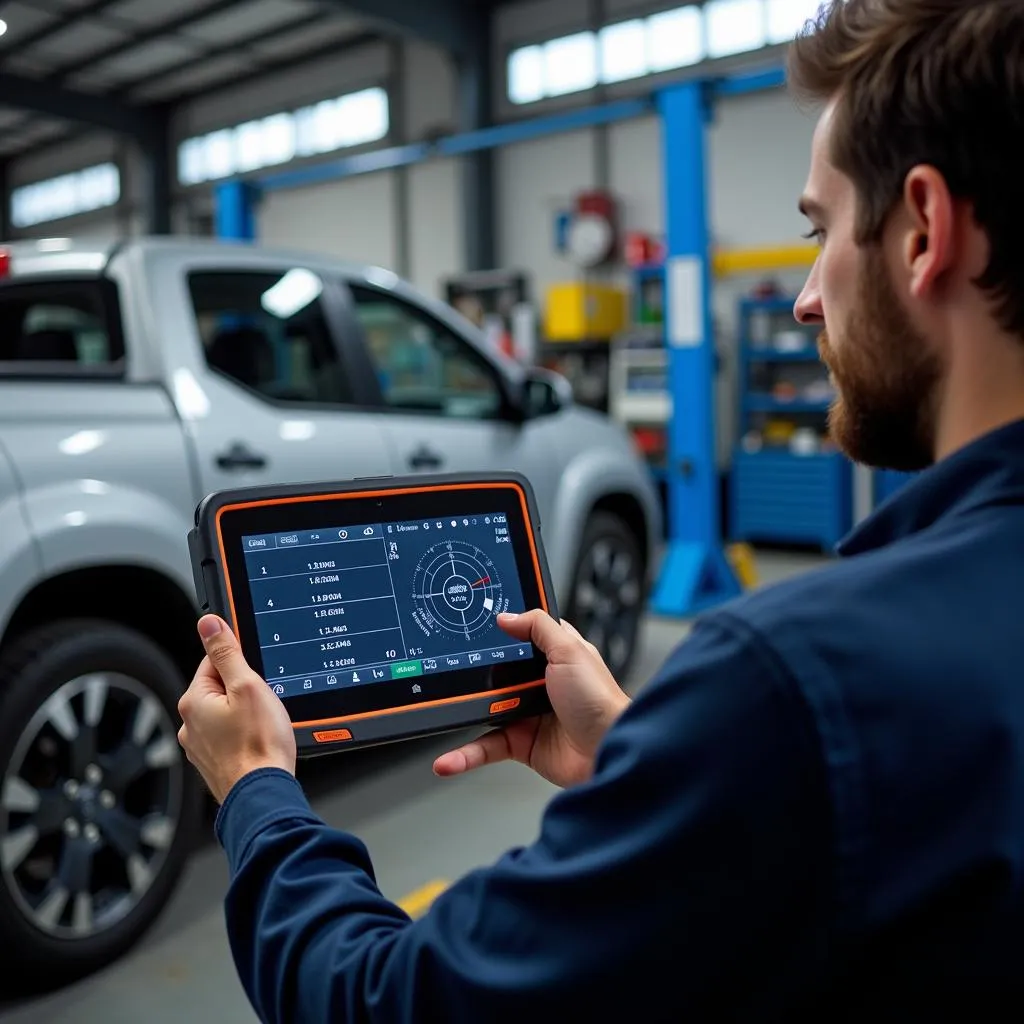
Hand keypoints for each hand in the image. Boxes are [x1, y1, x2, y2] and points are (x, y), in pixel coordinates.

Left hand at [177, 615, 296, 803]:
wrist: (262, 794)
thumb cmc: (259, 745)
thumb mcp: (248, 686)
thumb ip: (227, 653)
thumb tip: (209, 624)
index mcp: (194, 701)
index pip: (213, 662)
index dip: (240, 663)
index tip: (256, 672)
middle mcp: (190, 725)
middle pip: (220, 689)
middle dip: (244, 691)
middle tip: (264, 701)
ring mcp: (201, 747)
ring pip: (226, 714)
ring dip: (245, 714)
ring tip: (264, 725)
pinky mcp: (214, 763)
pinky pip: (230, 737)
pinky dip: (244, 735)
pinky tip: (260, 741)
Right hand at [432, 610, 629, 788]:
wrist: (608, 753)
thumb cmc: (601, 702)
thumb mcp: (570, 650)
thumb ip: (538, 626)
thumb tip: (506, 615)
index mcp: (554, 655)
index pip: (521, 635)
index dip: (500, 630)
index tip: (471, 622)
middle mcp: (539, 683)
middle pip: (495, 671)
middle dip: (472, 672)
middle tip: (449, 669)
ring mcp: (528, 713)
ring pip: (485, 709)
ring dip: (462, 714)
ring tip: (438, 713)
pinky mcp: (521, 744)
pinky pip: (486, 746)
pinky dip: (465, 754)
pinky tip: (448, 760)